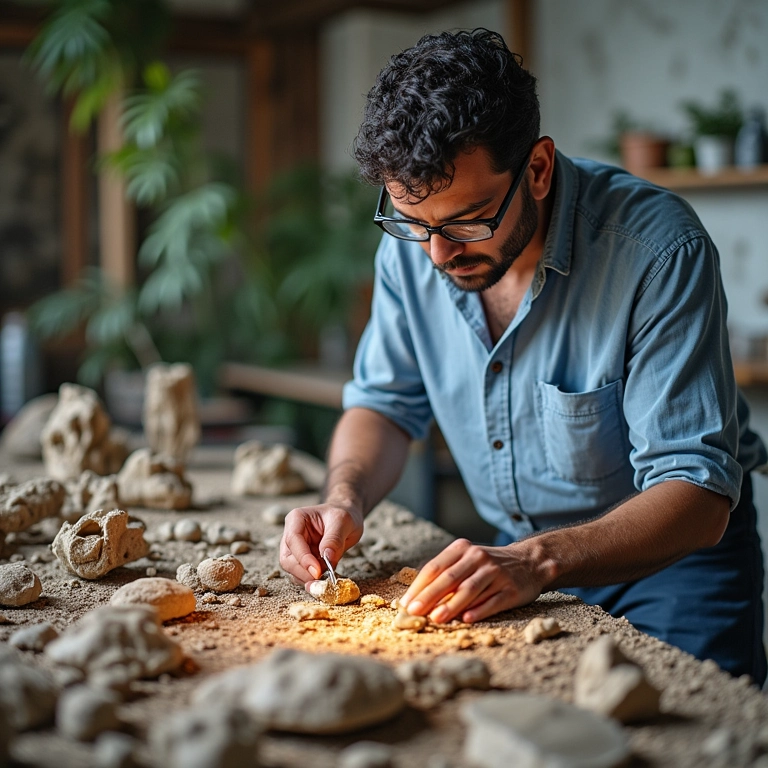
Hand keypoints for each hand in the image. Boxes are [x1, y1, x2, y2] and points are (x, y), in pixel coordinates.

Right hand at [279, 502, 363, 584]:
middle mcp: (291, 534)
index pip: (293, 540)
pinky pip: (301, 575)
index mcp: (297, 519)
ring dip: (308, 578)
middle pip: (287, 559)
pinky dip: (312, 580)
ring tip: (327, 577)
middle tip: (322, 579)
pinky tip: (325, 578)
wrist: (348, 516)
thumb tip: (327, 559)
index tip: (318, 571)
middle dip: (304, 572)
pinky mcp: (302, 560)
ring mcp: (295, 549)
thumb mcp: (343, 521)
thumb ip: (334, 539)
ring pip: (292, 570)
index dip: (303, 558)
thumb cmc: (344, 514)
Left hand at [399, 538, 551, 623]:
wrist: (529, 562)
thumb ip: (446, 575)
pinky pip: (492, 601)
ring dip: (451, 605)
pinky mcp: (511, 589)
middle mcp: (478, 558)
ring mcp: (496, 573)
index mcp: (463, 549)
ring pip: (469, 590)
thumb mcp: (467, 561)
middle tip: (413, 612)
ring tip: (435, 618)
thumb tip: (418, 598)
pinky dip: (479, 610)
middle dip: (429, 596)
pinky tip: (466, 619)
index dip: (419, 586)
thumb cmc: (489, 566)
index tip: (405, 603)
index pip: (435, 567)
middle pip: (449, 578)